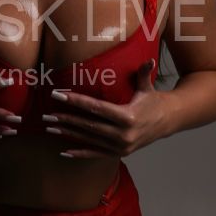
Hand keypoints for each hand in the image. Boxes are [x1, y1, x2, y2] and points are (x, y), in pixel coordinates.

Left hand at [44, 58, 167, 158]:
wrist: (168, 122)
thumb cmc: (154, 101)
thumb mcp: (147, 87)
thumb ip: (143, 73)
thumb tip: (148, 61)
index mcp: (128, 117)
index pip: (96, 108)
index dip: (75, 101)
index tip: (58, 96)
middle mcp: (123, 134)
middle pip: (88, 125)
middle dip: (66, 119)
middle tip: (47, 115)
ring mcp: (120, 146)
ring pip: (89, 139)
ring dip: (68, 133)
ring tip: (50, 128)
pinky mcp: (119, 153)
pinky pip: (96, 154)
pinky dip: (80, 153)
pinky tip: (64, 151)